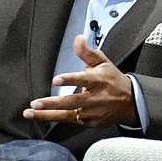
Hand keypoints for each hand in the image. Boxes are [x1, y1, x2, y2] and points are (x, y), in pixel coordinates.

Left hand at [22, 35, 137, 126]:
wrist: (130, 103)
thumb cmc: (113, 80)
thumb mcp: (102, 62)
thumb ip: (87, 52)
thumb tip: (77, 38)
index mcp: (98, 80)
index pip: (83, 79)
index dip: (70, 80)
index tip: (56, 80)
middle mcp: (95, 98)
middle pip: (71, 102)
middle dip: (52, 103)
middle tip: (35, 102)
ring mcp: (92, 112)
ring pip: (67, 115)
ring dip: (47, 115)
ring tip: (31, 113)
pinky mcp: (90, 122)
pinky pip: (72, 121)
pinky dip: (58, 118)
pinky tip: (44, 116)